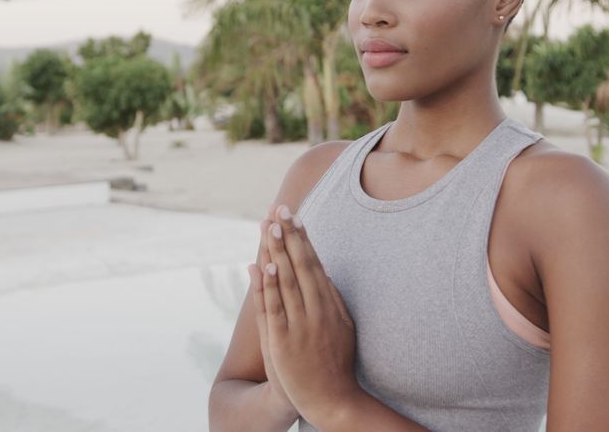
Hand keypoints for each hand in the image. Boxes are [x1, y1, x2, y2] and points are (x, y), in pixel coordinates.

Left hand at [249, 204, 358, 425]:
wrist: (334, 400)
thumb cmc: (336, 363)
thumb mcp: (343, 326)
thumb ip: (333, 298)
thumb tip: (323, 269)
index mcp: (330, 305)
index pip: (314, 264)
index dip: (303, 239)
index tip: (294, 216)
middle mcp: (317, 310)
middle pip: (301, 265)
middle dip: (289, 236)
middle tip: (280, 209)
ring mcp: (301, 325)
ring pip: (287, 281)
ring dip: (277, 252)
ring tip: (270, 226)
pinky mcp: (284, 341)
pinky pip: (275, 309)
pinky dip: (270, 287)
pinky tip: (265, 266)